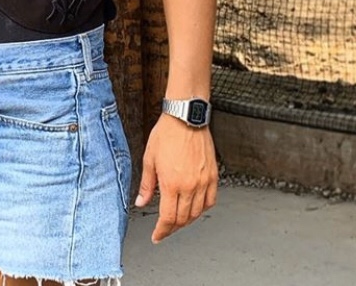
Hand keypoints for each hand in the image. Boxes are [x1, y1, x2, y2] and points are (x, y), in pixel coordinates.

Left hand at [135, 114, 217, 242]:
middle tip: (165, 229)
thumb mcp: (149, 159)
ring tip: (178, 221)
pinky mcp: (213, 176)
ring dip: (187, 221)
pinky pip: (211, 201)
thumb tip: (141, 201)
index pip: (168, 218)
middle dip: (172, 228)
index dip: (162, 231)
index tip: (157, 236)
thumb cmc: (167, 134)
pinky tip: (195, 208)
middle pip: (183, 219)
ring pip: (197, 213)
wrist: (185, 118)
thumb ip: (147, 185)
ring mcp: (204, 182)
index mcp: (172, 183)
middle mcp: (190, 185)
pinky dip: (202, 209)